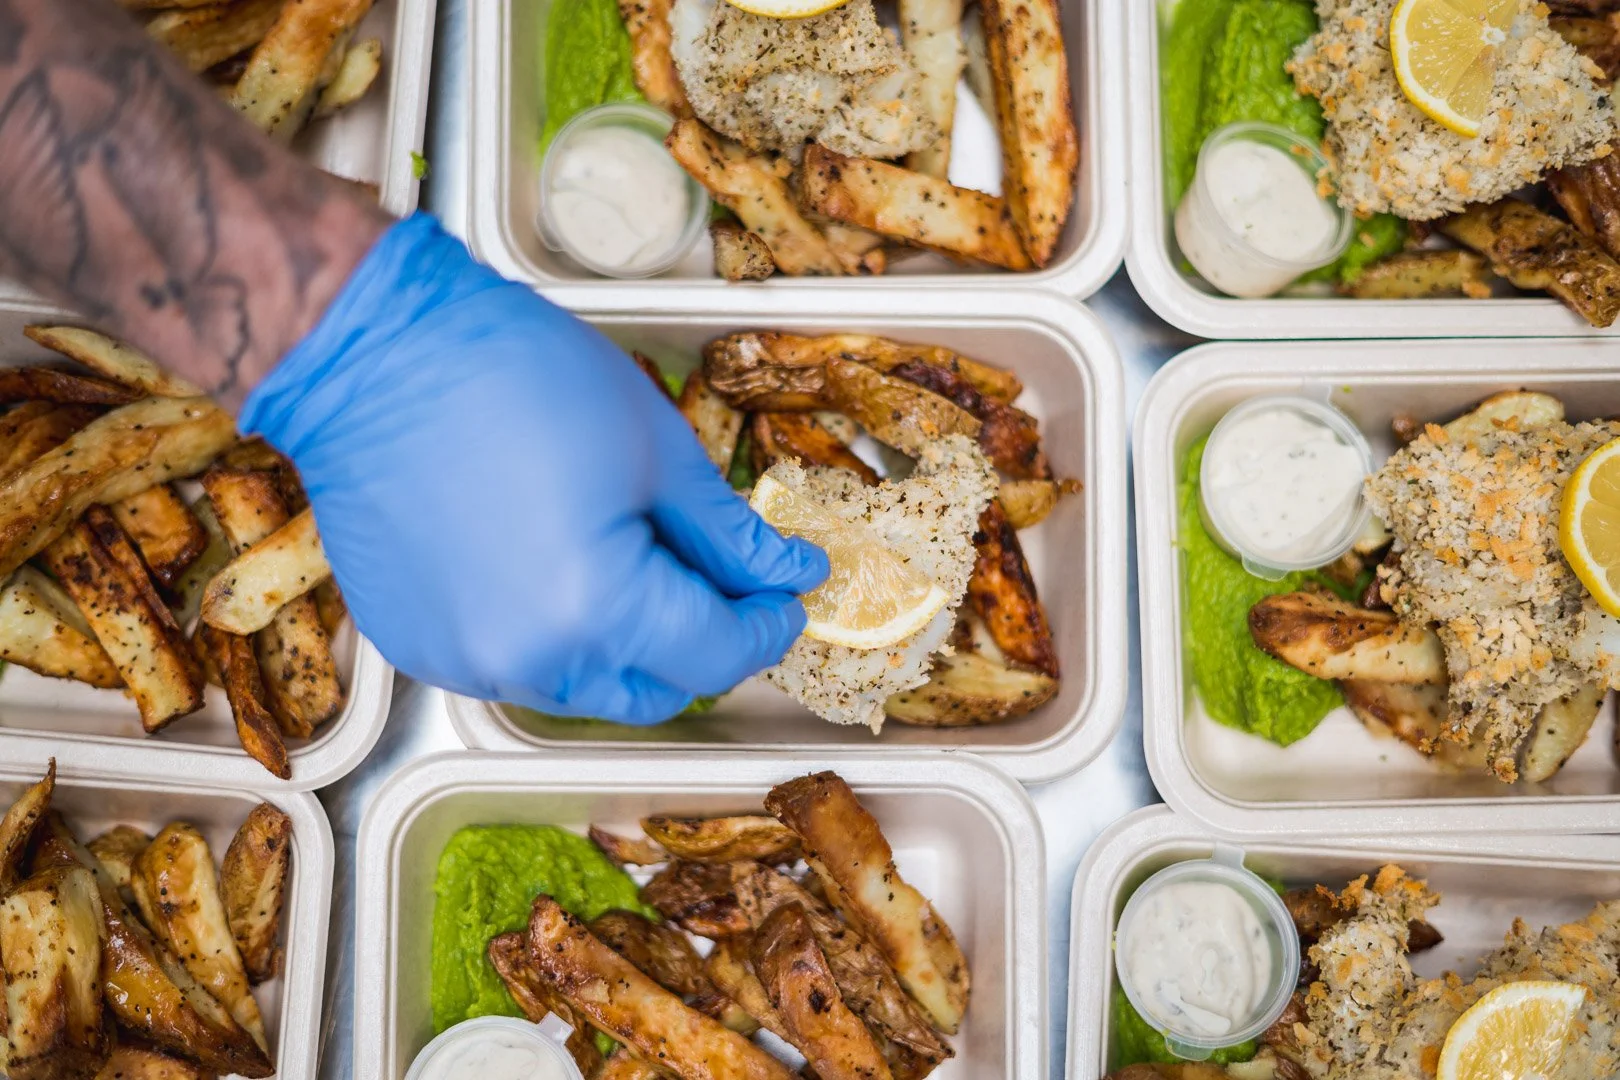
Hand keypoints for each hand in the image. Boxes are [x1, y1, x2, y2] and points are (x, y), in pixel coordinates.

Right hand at [239, 214, 826, 722]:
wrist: (369, 352)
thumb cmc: (512, 376)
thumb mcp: (654, 447)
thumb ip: (728, 533)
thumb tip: (787, 573)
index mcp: (597, 608)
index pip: (716, 652)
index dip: (765, 623)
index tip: (785, 591)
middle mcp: (528, 660)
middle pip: (655, 690)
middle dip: (703, 644)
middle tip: (722, 581)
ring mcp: (464, 662)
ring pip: (585, 688)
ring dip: (629, 647)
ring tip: (633, 563)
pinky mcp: (419, 647)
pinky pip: (516, 668)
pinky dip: (555, 637)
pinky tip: (555, 566)